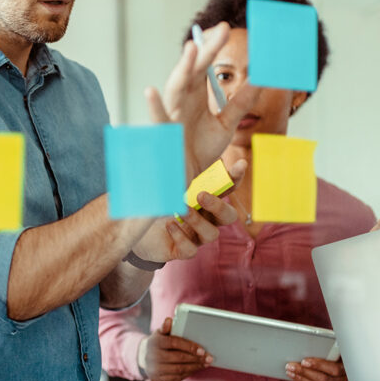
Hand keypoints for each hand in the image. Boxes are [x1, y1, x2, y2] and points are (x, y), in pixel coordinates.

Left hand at [131, 159, 246, 262]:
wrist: (139, 231)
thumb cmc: (157, 200)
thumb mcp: (164, 179)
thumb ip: (173, 160)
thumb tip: (171, 130)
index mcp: (207, 200)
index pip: (229, 189)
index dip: (237, 178)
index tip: (240, 163)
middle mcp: (207, 219)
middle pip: (229, 217)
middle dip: (218, 205)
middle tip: (200, 194)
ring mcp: (197, 236)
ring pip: (211, 235)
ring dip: (197, 221)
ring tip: (180, 209)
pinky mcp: (183, 250)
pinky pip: (190, 250)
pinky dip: (181, 237)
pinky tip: (170, 224)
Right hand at [140, 317, 212, 380]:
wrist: (144, 357)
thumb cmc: (158, 343)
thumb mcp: (160, 333)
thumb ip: (166, 328)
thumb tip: (169, 320)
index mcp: (155, 342)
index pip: (174, 343)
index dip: (189, 346)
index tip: (202, 350)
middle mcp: (153, 356)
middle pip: (178, 358)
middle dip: (196, 358)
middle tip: (208, 358)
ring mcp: (154, 369)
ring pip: (179, 369)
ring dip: (195, 367)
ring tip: (205, 364)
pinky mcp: (157, 379)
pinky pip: (176, 378)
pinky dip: (188, 374)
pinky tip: (195, 369)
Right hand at [146, 22, 260, 177]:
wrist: (188, 177)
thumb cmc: (202, 148)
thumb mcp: (226, 123)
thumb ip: (240, 102)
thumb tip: (260, 80)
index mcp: (195, 95)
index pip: (204, 65)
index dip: (213, 47)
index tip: (227, 28)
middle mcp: (182, 101)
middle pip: (193, 71)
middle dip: (204, 51)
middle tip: (220, 31)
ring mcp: (172, 116)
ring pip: (176, 88)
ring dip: (182, 69)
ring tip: (191, 49)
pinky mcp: (164, 135)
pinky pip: (158, 119)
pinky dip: (154, 106)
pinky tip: (150, 91)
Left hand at [285, 357, 350, 380]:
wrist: (347, 375)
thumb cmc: (338, 360)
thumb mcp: (337, 354)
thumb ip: (329, 351)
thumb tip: (312, 341)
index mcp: (347, 369)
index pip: (334, 369)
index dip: (318, 365)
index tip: (304, 361)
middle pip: (323, 380)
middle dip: (304, 372)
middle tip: (291, 366)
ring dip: (302, 380)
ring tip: (291, 373)